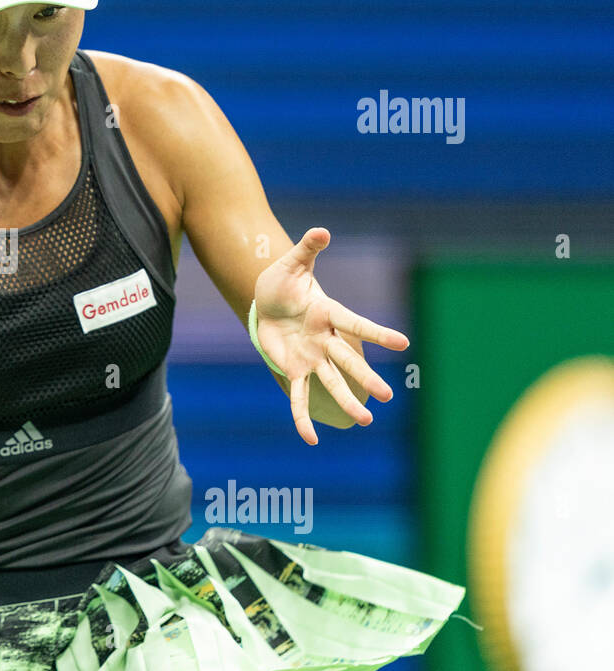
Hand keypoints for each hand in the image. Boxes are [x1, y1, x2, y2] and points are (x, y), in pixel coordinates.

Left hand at [254, 227, 409, 444]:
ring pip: (331, 382)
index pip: (356, 324)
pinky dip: (302, 417)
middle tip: (388, 395)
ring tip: (366, 420)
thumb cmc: (284, 281)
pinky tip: (310, 439)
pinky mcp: (294, 369)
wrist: (267, 300)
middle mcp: (325, 339)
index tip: (403, 344)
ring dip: (347, 400)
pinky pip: (299, 397)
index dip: (377, 334)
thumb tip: (321, 230)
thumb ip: (308, 249)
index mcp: (329, 313)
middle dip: (365, 377)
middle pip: (348, 360)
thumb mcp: (292, 263)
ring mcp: (311, 357)